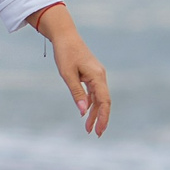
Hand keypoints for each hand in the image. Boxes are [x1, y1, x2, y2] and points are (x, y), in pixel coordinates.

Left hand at [33, 5, 110, 136]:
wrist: (65, 35)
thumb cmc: (65, 53)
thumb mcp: (67, 75)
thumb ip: (77, 93)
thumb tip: (83, 112)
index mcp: (97, 76)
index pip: (104, 101)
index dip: (103, 117)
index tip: (99, 130)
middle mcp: (100, 76)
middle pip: (104, 101)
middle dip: (100, 118)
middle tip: (96, 134)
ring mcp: (97, 75)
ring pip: (99, 98)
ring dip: (94, 112)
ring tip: (88, 128)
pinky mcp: (91, 74)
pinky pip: (94, 92)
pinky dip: (91, 103)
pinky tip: (86, 112)